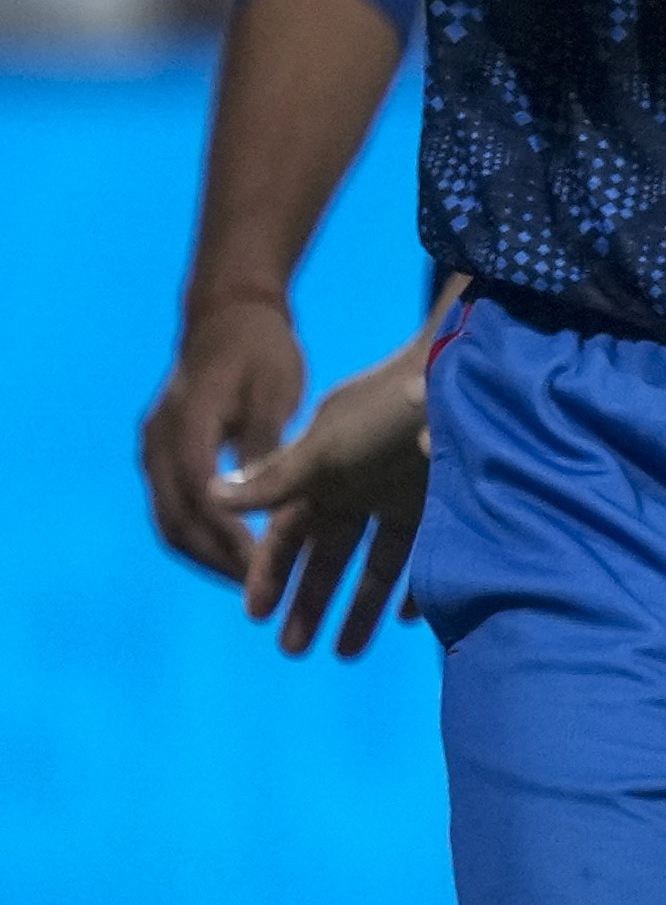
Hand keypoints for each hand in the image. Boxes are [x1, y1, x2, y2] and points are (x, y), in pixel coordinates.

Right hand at [139, 283, 304, 587]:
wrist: (227, 314)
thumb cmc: (261, 348)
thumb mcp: (274, 390)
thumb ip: (265, 445)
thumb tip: (264, 504)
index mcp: (186, 427)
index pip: (201, 498)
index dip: (229, 537)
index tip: (262, 567)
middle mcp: (157, 445)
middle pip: (177, 520)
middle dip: (216, 558)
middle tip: (257, 590)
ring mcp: (153, 451)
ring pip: (169, 520)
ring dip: (205, 554)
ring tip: (247, 582)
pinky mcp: (161, 455)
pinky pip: (172, 507)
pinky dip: (200, 534)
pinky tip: (236, 552)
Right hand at [231, 323, 440, 657]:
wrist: (468, 374)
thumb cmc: (387, 411)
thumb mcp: (325, 448)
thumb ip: (274, 479)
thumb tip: (211, 496)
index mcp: (325, 471)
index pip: (289, 532)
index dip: (271, 570)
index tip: (254, 614)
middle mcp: (365, 486)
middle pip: (332, 555)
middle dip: (311, 601)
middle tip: (293, 651)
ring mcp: (411, 494)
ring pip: (381, 563)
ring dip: (362, 607)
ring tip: (345, 654)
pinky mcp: (454, 501)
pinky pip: (435, 555)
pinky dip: (422, 588)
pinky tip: (409, 622)